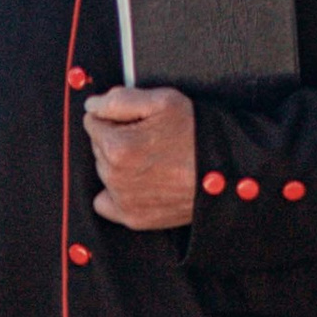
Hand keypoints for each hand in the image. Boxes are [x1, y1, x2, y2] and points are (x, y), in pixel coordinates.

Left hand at [85, 84, 199, 229]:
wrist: (224, 173)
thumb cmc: (197, 135)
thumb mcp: (164, 102)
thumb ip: (120, 100)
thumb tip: (92, 106)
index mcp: (117, 145)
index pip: (94, 120)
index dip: (117, 116)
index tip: (140, 120)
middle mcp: (115, 176)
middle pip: (98, 146)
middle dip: (116, 137)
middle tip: (151, 138)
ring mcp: (123, 199)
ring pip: (103, 170)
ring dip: (119, 162)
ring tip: (152, 158)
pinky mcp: (132, 217)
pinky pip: (104, 202)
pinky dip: (115, 192)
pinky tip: (138, 181)